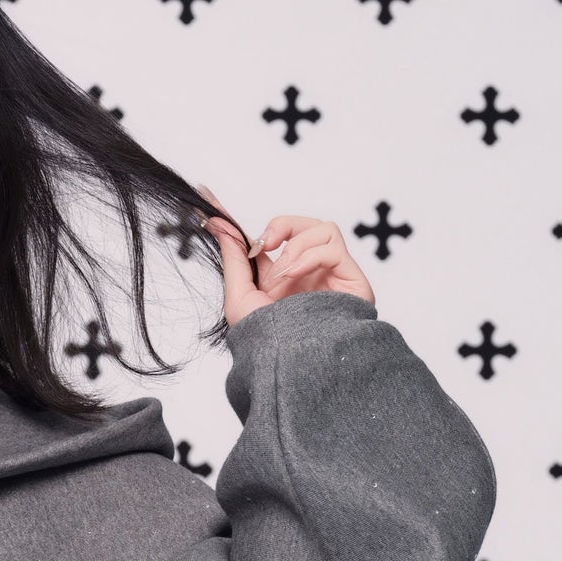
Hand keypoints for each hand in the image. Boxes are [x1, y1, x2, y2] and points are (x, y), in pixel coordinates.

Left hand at [193, 186, 374, 329]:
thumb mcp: (240, 296)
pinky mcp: (352, 277)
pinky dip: (309, 256)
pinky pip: (333, 244)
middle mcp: (307, 273)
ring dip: (295, 248)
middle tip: (263, 244)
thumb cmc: (268, 342)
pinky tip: (294, 277)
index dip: (239, 219)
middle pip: (301, 224)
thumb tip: (218, 224)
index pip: (267, 238)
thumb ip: (233, 258)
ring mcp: (331, 274)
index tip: (209, 197)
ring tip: (281, 277)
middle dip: (280, 226)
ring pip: (322, 228)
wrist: (291, 364)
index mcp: (281, 278)